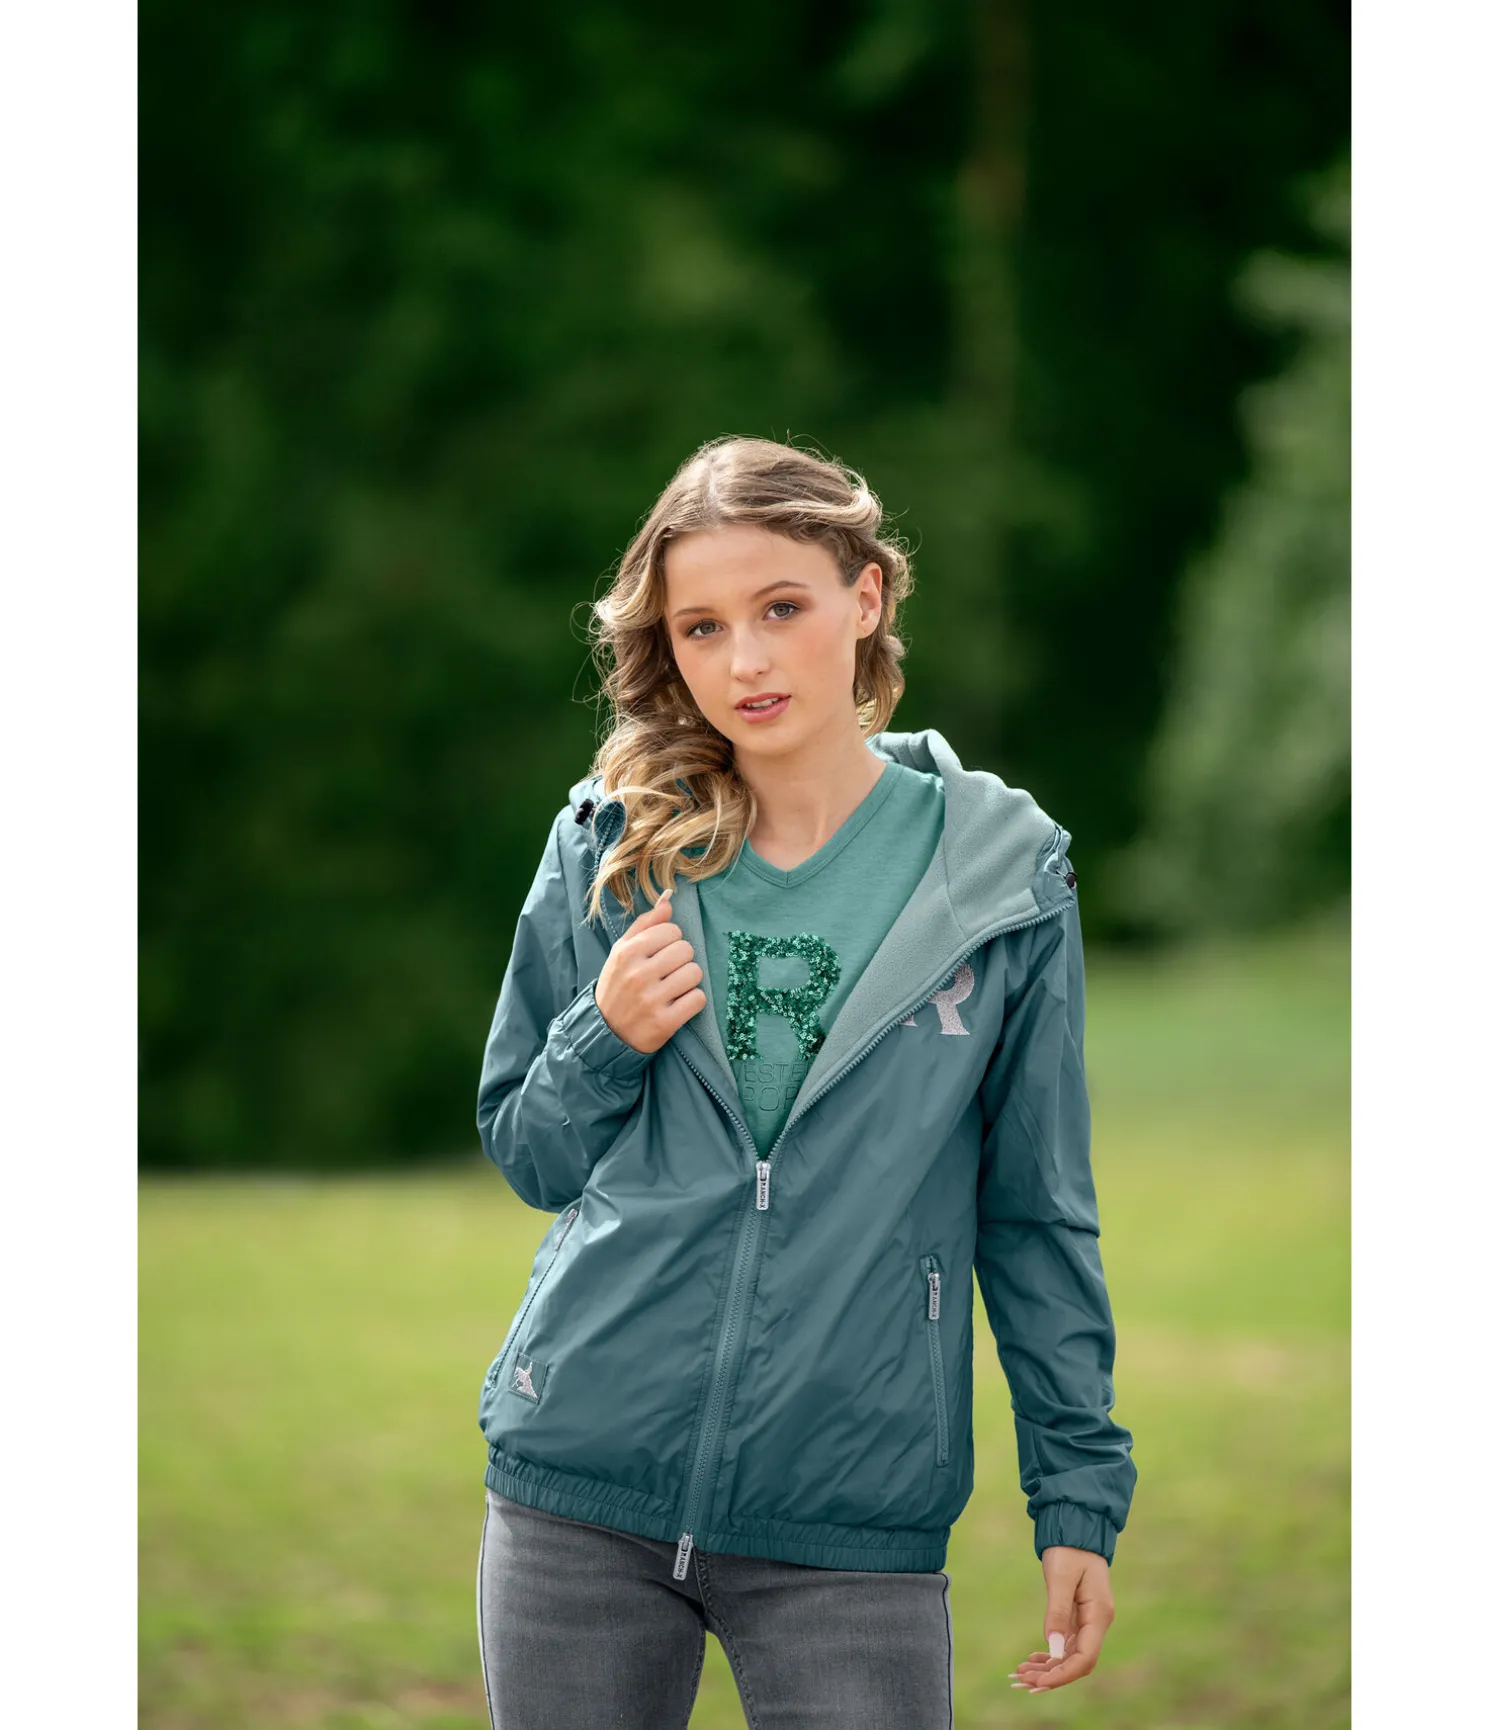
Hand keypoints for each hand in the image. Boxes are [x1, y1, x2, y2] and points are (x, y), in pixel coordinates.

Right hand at [593, 892, 706, 1053]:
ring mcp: (651, 1000)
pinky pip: (698, 999)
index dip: (670, 941)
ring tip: (673, 988)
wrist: (605, 1032)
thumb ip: (645, 924)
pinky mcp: (664, 1023)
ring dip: (688, 981)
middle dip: (681, 960)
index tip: (660, 954)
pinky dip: (692, 1001)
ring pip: (695, 973)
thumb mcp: (621, 952)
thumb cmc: (617, 986)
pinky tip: (678, 1004)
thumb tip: (669, 898)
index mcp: (627, 952)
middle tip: (667, 973)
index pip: (672, 930)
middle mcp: (638, 974)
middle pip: (686, 950)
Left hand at [1008, 1545, 1114, 1695]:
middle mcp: (1098, 1621)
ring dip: (1048, 1667)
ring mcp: (1090, 1620)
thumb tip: (1052, 1648)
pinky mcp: (1080, 1615)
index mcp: (1099, 1614)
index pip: (1085, 1658)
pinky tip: (1033, 1659)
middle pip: (1077, 1661)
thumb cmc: (1069, 1548)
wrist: (1075, 1526)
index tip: (1038, 1682)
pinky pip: (1067, 1643)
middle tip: (1021, 1681)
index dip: (1062, 1674)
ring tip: (1021, 1673)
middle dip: (1051, 1675)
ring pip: (1071, 1654)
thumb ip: (1058, 1612)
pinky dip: (1050, 1653)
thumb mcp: (1061, 1578)